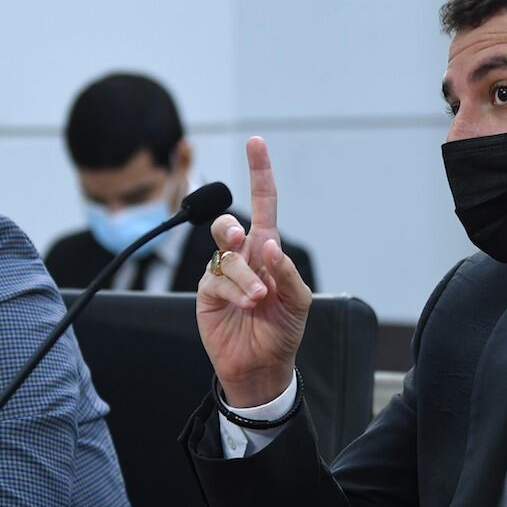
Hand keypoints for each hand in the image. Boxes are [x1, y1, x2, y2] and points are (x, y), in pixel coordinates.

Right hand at [197, 136, 311, 405]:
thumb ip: (287, 271)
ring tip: (259, 297)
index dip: (260, 173)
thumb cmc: (283, 329)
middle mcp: (244, 256)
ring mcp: (223, 273)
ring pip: (225, 254)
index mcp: (269, 250)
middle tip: (245, 244)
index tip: (256, 142)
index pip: (265, 204)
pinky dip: (234, 290)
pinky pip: (216, 279)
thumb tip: (269, 246)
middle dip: (232, 230)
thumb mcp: (298, 300)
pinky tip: (247, 304)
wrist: (263, 364)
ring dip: (245, 274)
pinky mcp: (208, 291)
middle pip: (228, 224)